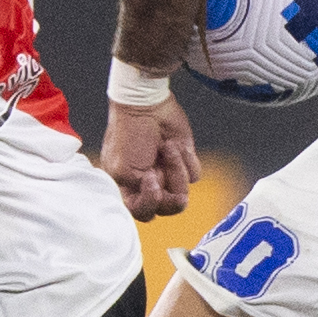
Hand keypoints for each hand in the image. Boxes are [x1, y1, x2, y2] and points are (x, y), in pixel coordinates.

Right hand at [99, 93, 199, 220]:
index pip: (141, 211)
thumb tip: (159, 197)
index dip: (149, 203)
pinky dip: (187, 159)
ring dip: (176, 168)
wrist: (147, 105)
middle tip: (160, 172)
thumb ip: (138, 194)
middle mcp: (149, 184)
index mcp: (128, 187)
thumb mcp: (123, 170)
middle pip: (165, 207)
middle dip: (167, 189)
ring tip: (167, 147)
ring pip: (182, 191)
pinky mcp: (185, 161)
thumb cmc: (128, 134)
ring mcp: (168, 173)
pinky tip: (176, 143)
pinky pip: (194, 174)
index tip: (151, 182)